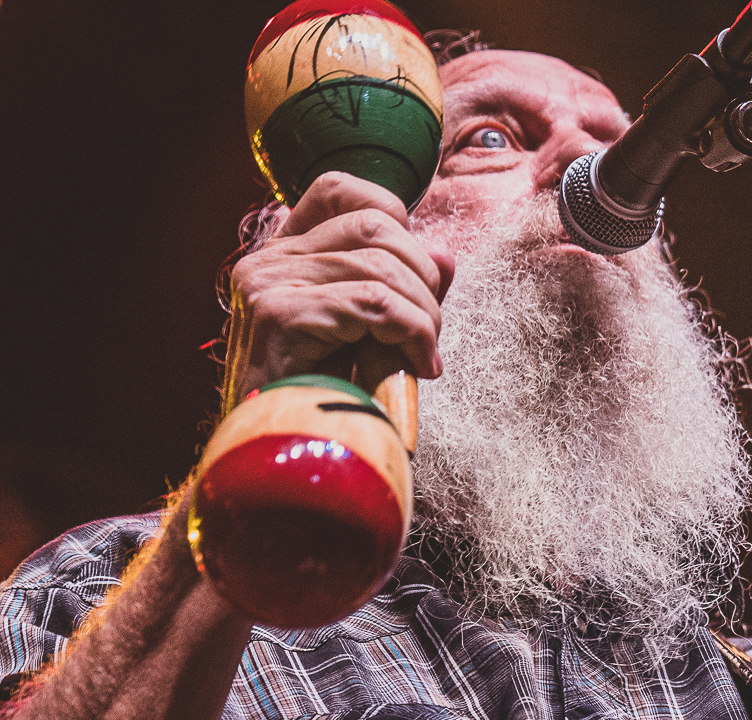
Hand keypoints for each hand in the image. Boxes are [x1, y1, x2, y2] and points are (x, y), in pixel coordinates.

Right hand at [222, 171, 455, 410]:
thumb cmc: (326, 401)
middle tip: (428, 333)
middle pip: (375, 225)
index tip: (416, 276)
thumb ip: (403, 290)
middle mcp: (268, 261)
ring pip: (380, 266)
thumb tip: (445, 255)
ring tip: (421, 357)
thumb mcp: (373, 334)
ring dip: (422, 315)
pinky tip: (416, 365)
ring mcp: (269, 285)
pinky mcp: (280, 315)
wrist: (281, 458)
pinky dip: (411, 331)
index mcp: (284, 256)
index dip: (395, 218)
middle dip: (423, 278)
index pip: (340, 191)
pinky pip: (373, 303)